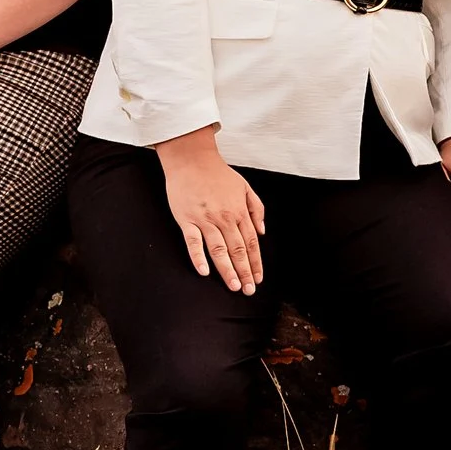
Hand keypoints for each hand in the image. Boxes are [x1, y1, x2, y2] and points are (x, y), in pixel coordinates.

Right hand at [155, 130, 267, 292]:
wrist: (191, 160)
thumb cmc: (216, 173)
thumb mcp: (245, 186)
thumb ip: (256, 208)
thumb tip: (263, 231)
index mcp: (239, 211)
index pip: (251, 243)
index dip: (256, 263)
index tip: (257, 278)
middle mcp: (225, 218)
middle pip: (238, 250)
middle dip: (245, 272)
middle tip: (248, 290)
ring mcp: (205, 220)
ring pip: (220, 250)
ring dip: (228, 270)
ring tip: (233, 286)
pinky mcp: (187, 220)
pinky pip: (194, 243)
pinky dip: (199, 258)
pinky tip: (205, 272)